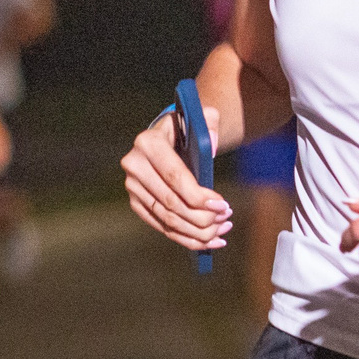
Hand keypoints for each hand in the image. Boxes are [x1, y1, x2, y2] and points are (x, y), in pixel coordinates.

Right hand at [121, 105, 230, 251]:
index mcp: (148, 142)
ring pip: (167, 220)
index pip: (175, 177)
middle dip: (202, 217)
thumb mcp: (201, 117)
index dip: (199, 196)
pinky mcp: (136, 203)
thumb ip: (210, 122)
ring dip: (197, 232)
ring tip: (221, 231)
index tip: (223, 205)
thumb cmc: (188, 129)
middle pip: (171, 203)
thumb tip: (212, 147)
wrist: (168, 138)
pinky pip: (162, 227)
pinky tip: (208, 241)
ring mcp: (132, 187)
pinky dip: (186, 238)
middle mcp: (134, 165)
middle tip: (226, 219)